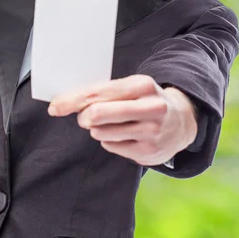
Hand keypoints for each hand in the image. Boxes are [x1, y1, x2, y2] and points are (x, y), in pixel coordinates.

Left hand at [47, 75, 198, 166]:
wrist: (182, 122)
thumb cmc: (148, 101)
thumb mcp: (134, 88)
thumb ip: (106, 92)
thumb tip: (69, 102)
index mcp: (143, 85)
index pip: (99, 92)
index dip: (73, 100)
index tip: (56, 106)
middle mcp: (151, 107)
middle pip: (98, 114)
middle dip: (83, 117)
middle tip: (84, 117)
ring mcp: (151, 131)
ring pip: (101, 132)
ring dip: (97, 129)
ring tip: (111, 124)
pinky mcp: (148, 152)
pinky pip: (111, 146)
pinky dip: (109, 141)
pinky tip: (123, 135)